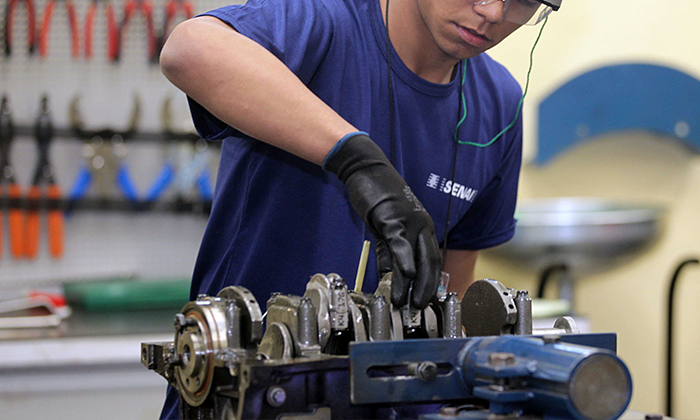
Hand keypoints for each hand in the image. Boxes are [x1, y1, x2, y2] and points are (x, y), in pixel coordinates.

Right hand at [324, 133, 441, 307]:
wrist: (365, 169)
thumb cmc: (376, 196)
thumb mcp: (385, 228)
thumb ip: (389, 252)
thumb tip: (388, 276)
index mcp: (423, 227)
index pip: (432, 260)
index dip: (430, 282)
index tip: (425, 301)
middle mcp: (423, 225)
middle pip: (431, 262)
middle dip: (427, 288)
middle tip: (420, 308)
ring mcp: (410, 221)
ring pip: (418, 258)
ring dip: (413, 283)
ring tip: (406, 303)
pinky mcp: (394, 218)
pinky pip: (401, 245)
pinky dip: (404, 262)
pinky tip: (404, 277)